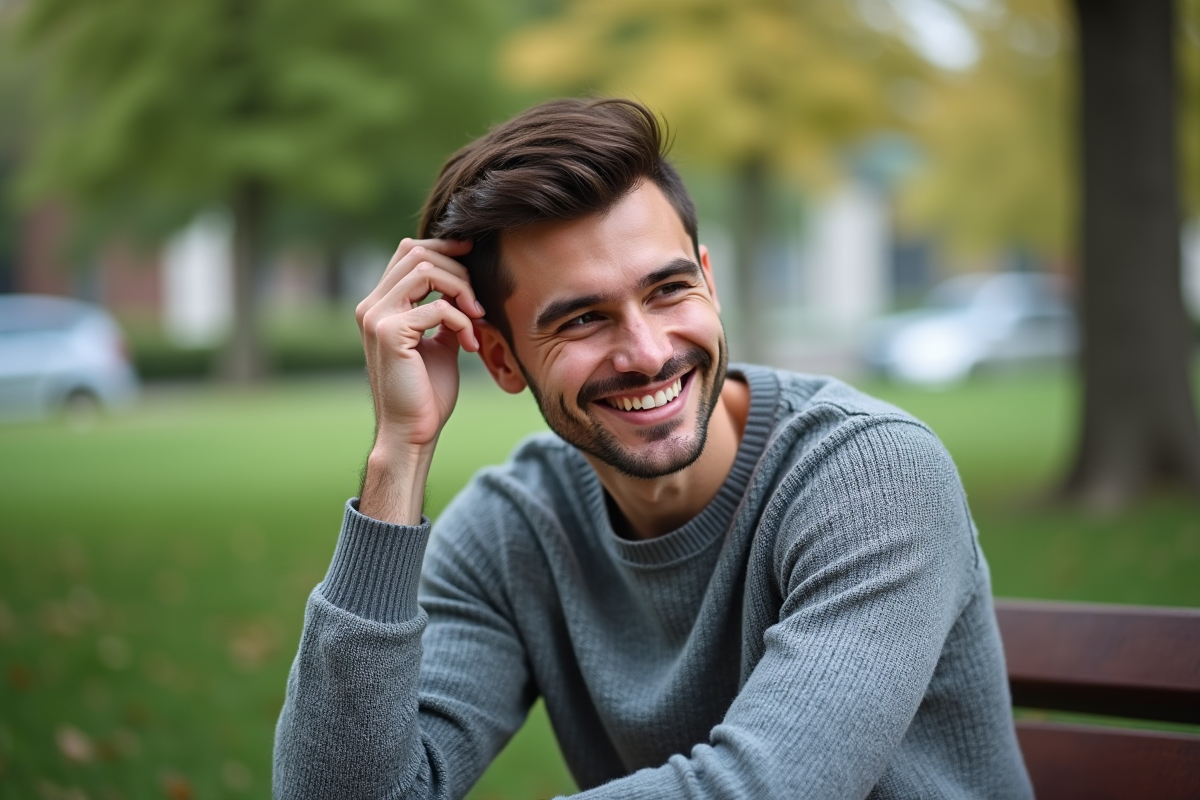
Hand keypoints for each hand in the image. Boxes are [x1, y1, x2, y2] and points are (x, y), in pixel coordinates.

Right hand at [355, 238, 483, 521]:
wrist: (412, 432)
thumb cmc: (427, 392)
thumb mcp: (438, 342)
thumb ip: (444, 312)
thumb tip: (463, 287)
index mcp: (380, 305)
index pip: (408, 253)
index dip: (443, 249)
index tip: (473, 259)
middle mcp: (371, 306)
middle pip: (417, 254)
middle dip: (457, 270)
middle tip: (479, 303)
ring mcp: (376, 318)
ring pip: (425, 271)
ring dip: (461, 290)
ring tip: (477, 318)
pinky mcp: (390, 334)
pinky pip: (436, 307)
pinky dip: (461, 320)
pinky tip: (470, 343)